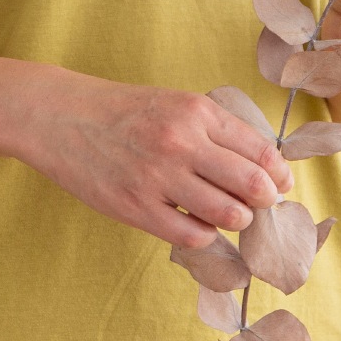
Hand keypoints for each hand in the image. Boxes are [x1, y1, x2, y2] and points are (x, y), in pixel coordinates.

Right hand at [17, 69, 292, 248]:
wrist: (60, 116)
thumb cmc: (127, 112)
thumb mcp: (178, 104)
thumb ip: (219, 131)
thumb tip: (268, 169)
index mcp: (198, 112)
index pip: (262, 152)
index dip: (280, 176)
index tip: (280, 185)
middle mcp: (182, 142)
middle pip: (252, 185)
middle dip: (265, 201)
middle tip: (260, 205)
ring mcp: (158, 177)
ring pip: (227, 214)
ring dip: (238, 220)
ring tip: (229, 216)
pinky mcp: (135, 207)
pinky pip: (192, 236)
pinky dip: (205, 236)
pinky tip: (198, 225)